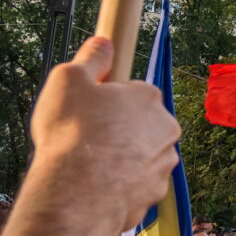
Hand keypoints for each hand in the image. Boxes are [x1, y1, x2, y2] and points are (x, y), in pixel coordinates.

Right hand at [30, 37, 180, 229]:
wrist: (80, 191)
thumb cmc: (73, 132)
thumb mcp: (68, 79)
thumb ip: (91, 59)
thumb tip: (104, 43)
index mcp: (149, 97)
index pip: (134, 91)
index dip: (108, 100)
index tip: (90, 110)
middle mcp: (166, 127)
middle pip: (141, 123)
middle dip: (118, 128)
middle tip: (87, 137)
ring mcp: (164, 161)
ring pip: (142, 153)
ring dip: (122, 156)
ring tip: (91, 163)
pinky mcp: (156, 190)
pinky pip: (138, 181)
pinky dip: (123, 182)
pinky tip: (100, 183)